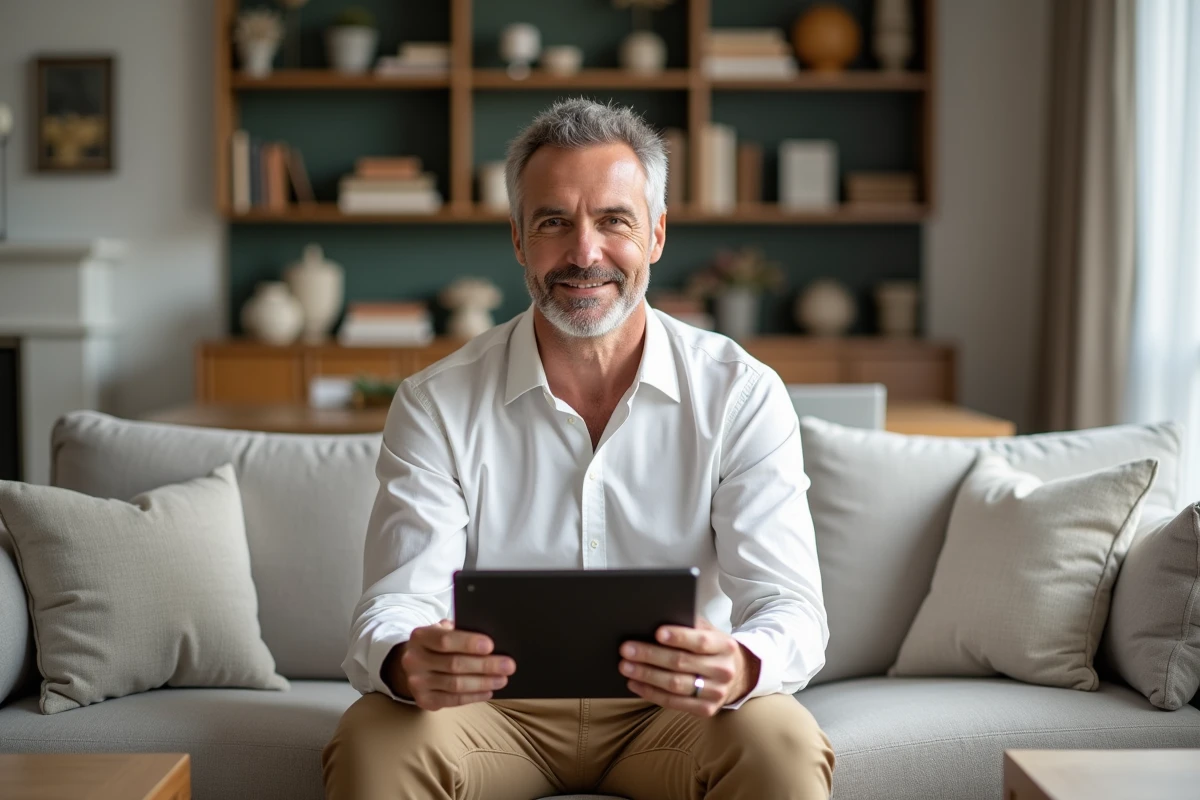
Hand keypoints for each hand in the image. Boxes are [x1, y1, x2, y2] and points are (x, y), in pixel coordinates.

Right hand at [385, 619, 515, 710]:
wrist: (414, 665)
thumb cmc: (438, 645)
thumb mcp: (443, 631)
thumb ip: (461, 632)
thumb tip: (492, 641)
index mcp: (420, 637)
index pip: (445, 640)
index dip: (469, 643)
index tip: (491, 645)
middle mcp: (413, 660)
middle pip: (454, 664)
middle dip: (485, 665)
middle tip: (508, 665)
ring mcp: (417, 682)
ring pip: (455, 684)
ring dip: (483, 682)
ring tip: (503, 679)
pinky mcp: (424, 700)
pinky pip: (453, 700)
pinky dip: (473, 696)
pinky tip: (489, 691)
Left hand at [619, 619, 760, 716]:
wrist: (738, 675)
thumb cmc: (712, 648)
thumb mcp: (709, 632)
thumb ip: (689, 626)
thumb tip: (655, 619)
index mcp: (725, 646)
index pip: (701, 641)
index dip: (679, 637)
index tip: (656, 632)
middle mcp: (723, 670)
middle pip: (681, 663)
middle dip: (650, 655)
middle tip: (626, 649)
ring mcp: (716, 693)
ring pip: (675, 685)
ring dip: (646, 675)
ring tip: (625, 666)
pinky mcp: (706, 710)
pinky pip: (673, 703)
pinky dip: (651, 693)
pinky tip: (635, 684)